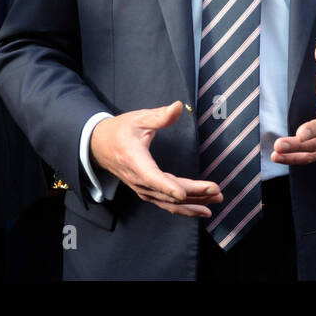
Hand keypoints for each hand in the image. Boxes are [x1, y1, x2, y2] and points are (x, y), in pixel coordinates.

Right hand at [90, 102, 221, 216]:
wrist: (99, 146)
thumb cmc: (120, 130)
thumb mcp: (138, 118)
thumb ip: (160, 115)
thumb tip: (178, 106)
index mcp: (135, 160)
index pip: (152, 177)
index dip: (167, 186)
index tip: (183, 194)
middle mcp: (138, 179)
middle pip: (166, 192)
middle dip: (193, 194)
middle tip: (216, 191)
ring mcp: (142, 188)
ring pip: (167, 202)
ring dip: (191, 205)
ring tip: (214, 203)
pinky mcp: (146, 191)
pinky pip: (165, 203)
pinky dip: (182, 208)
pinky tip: (199, 209)